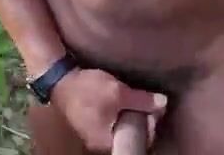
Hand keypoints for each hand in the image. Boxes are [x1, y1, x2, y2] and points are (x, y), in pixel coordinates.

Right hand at [53, 68, 167, 151]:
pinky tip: (123, 100)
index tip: (155, 107)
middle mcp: (100, 143)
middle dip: (141, 118)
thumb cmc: (87, 89)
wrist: (59, 79)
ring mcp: (93, 134)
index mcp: (106, 141)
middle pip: (130, 134)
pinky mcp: (90, 124)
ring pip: (121, 127)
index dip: (150, 123)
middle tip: (148, 100)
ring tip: (137, 98)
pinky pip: (111, 122)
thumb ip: (142, 100)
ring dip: (130, 114)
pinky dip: (119, 112)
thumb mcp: (118, 93)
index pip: (138, 140)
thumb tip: (164, 103)